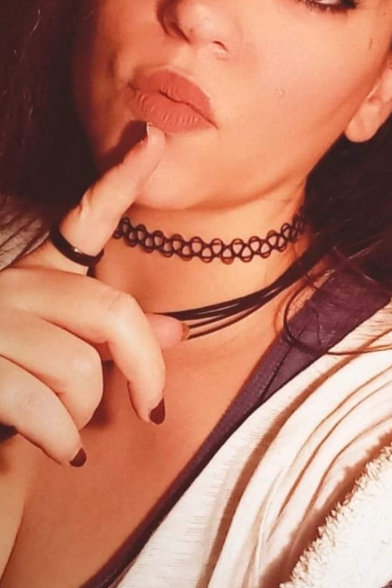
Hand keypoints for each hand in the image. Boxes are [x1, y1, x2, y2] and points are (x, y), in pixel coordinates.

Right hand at [0, 125, 185, 464]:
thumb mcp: (68, 359)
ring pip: (79, 367)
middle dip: (145, 368)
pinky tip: (59, 448)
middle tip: (152, 406)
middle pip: (112, 310)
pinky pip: (43, 407)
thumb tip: (178, 329)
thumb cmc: (18, 392)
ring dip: (86, 414)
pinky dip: (62, 439)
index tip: (153, 139)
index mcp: (39, 275)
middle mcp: (12, 285)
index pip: (86, 221)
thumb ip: (115, 339)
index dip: (121, 179)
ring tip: (71, 429)